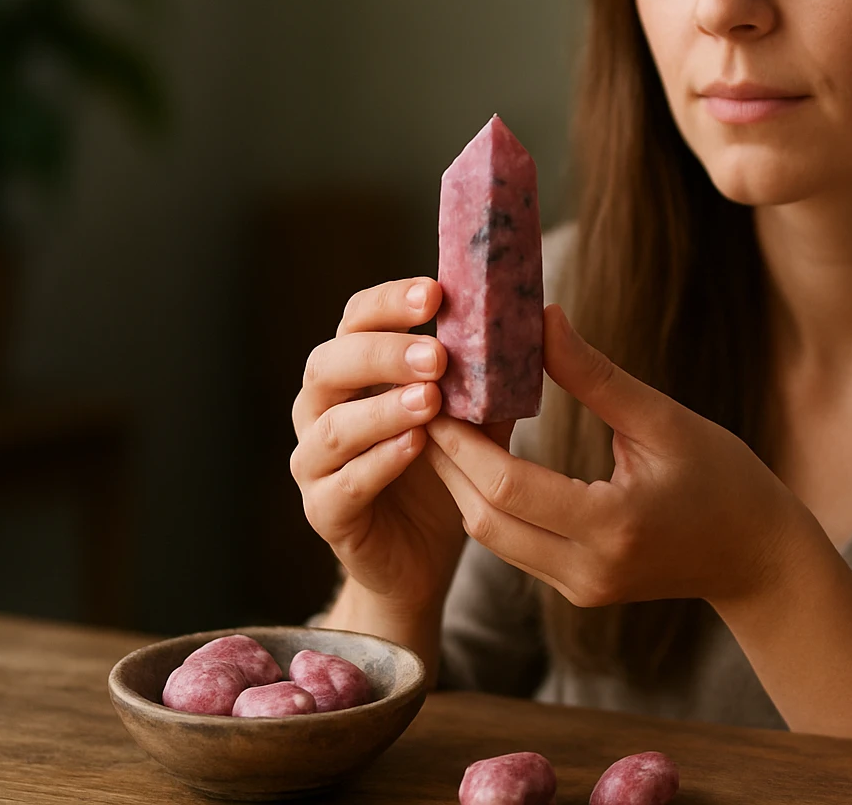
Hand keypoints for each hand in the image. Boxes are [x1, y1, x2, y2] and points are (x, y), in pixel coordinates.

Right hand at [290, 277, 513, 614]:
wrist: (421, 557)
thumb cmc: (443, 472)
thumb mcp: (472, 416)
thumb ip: (487, 376)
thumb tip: (534, 322)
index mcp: (354, 373)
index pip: (357, 320)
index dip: (390, 303)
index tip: (436, 294)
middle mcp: (322, 409)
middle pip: (327, 363)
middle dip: (382, 354)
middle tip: (436, 356)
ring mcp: (317, 462)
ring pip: (333, 426)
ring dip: (382, 409)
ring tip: (430, 401)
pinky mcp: (325, 512)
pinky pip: (344, 484)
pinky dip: (379, 463)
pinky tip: (416, 447)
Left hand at [423, 304, 810, 609]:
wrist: (759, 557)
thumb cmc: (725, 480)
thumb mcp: (664, 420)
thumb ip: (595, 375)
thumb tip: (539, 319)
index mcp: (613, 525)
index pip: (508, 486)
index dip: (462, 441)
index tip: (435, 392)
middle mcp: (587, 569)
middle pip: (485, 518)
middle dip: (447, 460)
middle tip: (423, 401)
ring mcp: (580, 587)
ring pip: (492, 537)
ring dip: (463, 482)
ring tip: (443, 422)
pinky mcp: (577, 589)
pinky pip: (514, 545)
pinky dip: (490, 501)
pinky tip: (480, 457)